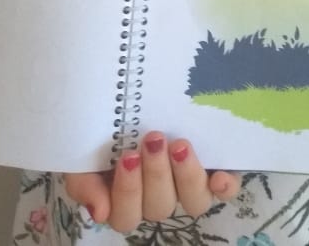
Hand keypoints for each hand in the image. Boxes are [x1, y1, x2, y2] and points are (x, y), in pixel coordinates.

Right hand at [65, 133, 240, 232]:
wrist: (126, 93)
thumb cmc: (102, 127)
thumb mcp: (84, 152)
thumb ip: (85, 183)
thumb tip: (99, 214)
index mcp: (124, 199)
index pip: (126, 215)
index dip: (128, 192)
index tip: (127, 156)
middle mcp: (157, 197)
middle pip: (160, 206)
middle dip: (156, 173)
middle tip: (154, 138)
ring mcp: (186, 185)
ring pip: (192, 202)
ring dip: (186, 176)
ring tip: (180, 145)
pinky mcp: (212, 170)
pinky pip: (224, 189)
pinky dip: (225, 186)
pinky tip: (221, 177)